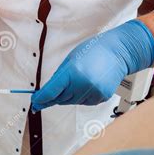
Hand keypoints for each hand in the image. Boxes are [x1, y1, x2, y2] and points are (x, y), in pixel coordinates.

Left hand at [31, 20, 153, 111]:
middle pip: (60, 99)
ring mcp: (93, 92)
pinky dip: (80, 96)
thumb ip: (58, 78)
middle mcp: (83, 84)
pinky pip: (83, 102)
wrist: (118, 53)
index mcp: (72, 72)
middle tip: (47, 95)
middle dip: (53, 97)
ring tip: (75, 81)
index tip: (34, 102)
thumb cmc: (93, 52)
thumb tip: (46, 94)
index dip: (40, 99)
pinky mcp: (100, 98)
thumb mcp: (70, 60)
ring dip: (67, 96)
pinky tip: (85, 85)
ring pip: (71, 102)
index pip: (51, 92)